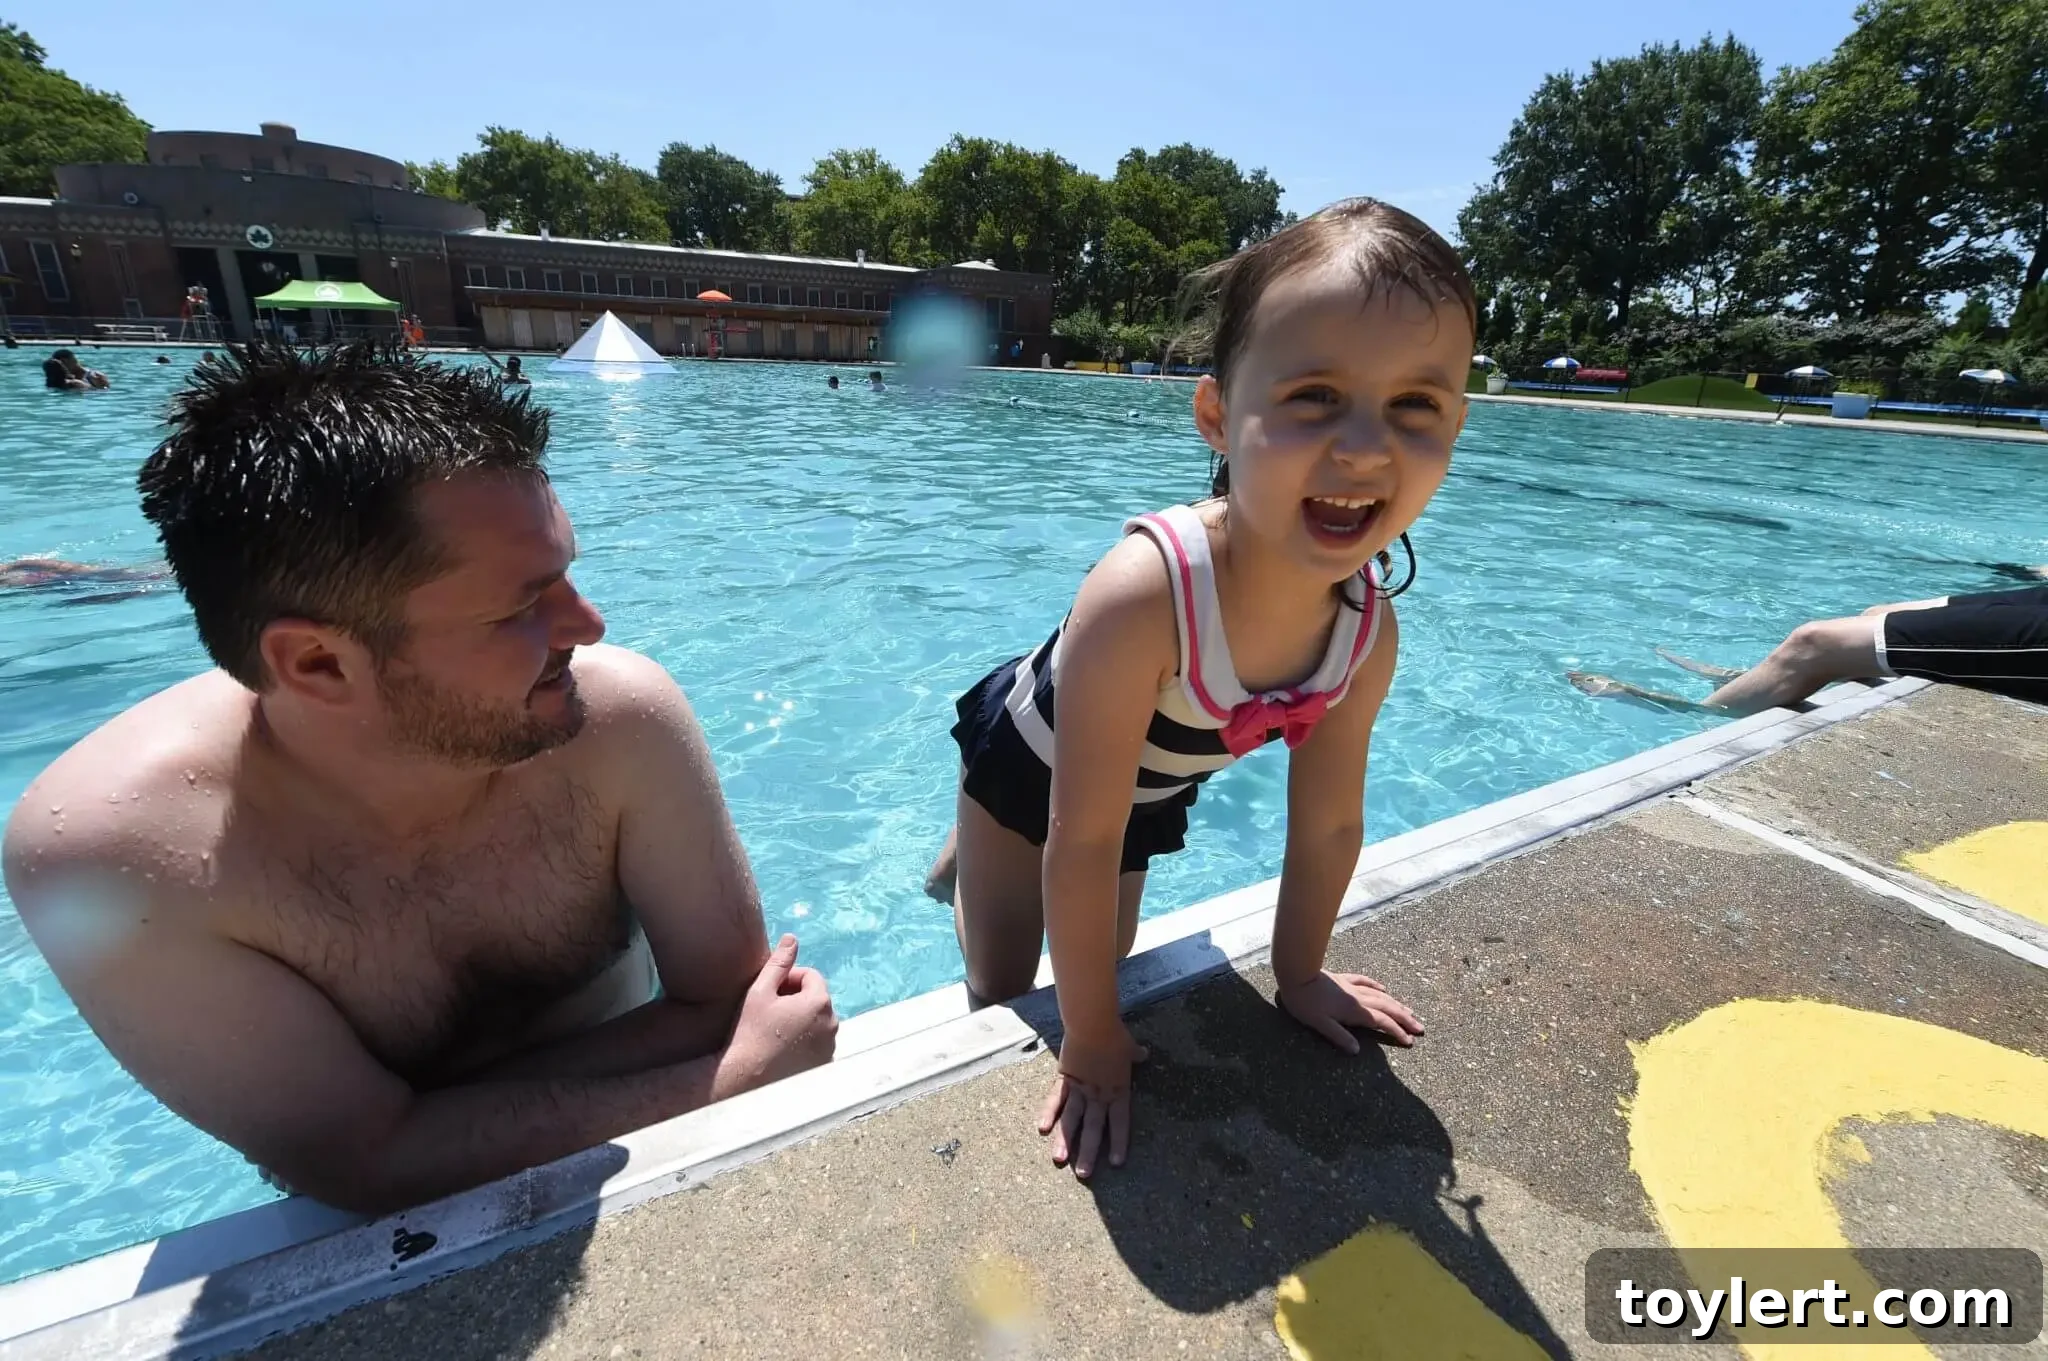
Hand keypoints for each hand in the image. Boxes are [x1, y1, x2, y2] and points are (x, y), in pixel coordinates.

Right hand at [715, 935, 837, 1096]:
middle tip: (770, 1009)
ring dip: (802, 1019)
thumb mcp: (760, 991)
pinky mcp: (824, 1065)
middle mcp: (832, 1023)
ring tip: (775, 1029)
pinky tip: (782, 1047)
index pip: (811, 976)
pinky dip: (805, 1040)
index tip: (770, 991)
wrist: (745, 1078)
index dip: (789, 979)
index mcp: (819, 1002)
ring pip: (818, 1021)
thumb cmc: (750, 1032)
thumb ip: (779, 963)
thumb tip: (792, 939)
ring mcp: (830, 1047)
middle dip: (796, 998)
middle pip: (816, 999)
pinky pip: (818, 1043)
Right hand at [1038, 1025, 1147, 1178]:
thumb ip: (1135, 1055)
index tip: (1115, 1163)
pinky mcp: (1064, 1079)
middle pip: (1093, 1128)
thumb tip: (1145, 1054)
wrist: (1092, 1024)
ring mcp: (1079, 1089)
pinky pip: (1055, 1100)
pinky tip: (1042, 1129)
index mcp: (1117, 1090)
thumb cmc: (1114, 1034)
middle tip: (1084, 1174)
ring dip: (1065, 1140)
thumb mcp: (1129, 1046)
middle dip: (1088, 1152)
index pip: (1119, 1123)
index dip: (1117, 1142)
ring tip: (1059, 1160)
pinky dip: (1049, 1113)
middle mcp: (1098, 1095)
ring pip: (1072, 1119)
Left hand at [1278, 971, 1423, 1053]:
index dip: (1396, 1031)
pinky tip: (1383, 988)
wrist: (1296, 974)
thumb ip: (1339, 1037)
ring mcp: (1352, 987)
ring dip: (1396, 1004)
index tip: (1410, 1040)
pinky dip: (1376, 986)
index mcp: (1354, 1011)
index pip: (1381, 1022)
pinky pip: (1365, 982)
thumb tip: (1357, 1051)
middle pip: (1387, 1008)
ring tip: (1409, 1011)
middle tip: (1420, 1027)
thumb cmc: (1304, 1002)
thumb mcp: (1319, 1024)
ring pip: (1380, 996)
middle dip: (1405, 1018)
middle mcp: (1358, 998)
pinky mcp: (1343, 979)